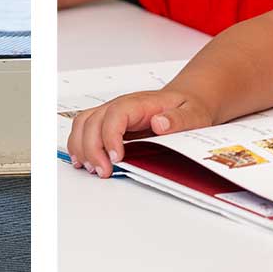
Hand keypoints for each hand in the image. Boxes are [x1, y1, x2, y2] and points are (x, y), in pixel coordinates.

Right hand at [67, 89, 213, 177]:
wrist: (184, 100)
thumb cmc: (187, 108)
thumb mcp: (193, 113)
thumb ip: (178, 119)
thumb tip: (159, 123)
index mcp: (140, 104)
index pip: (116, 113)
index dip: (111, 136)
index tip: (116, 157)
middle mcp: (121, 106)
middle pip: (93, 120)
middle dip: (92, 148)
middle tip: (104, 171)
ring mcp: (112, 114)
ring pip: (84, 124)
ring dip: (82, 147)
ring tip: (93, 168)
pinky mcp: (108, 124)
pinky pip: (84, 129)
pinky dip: (79, 145)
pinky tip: (85, 161)